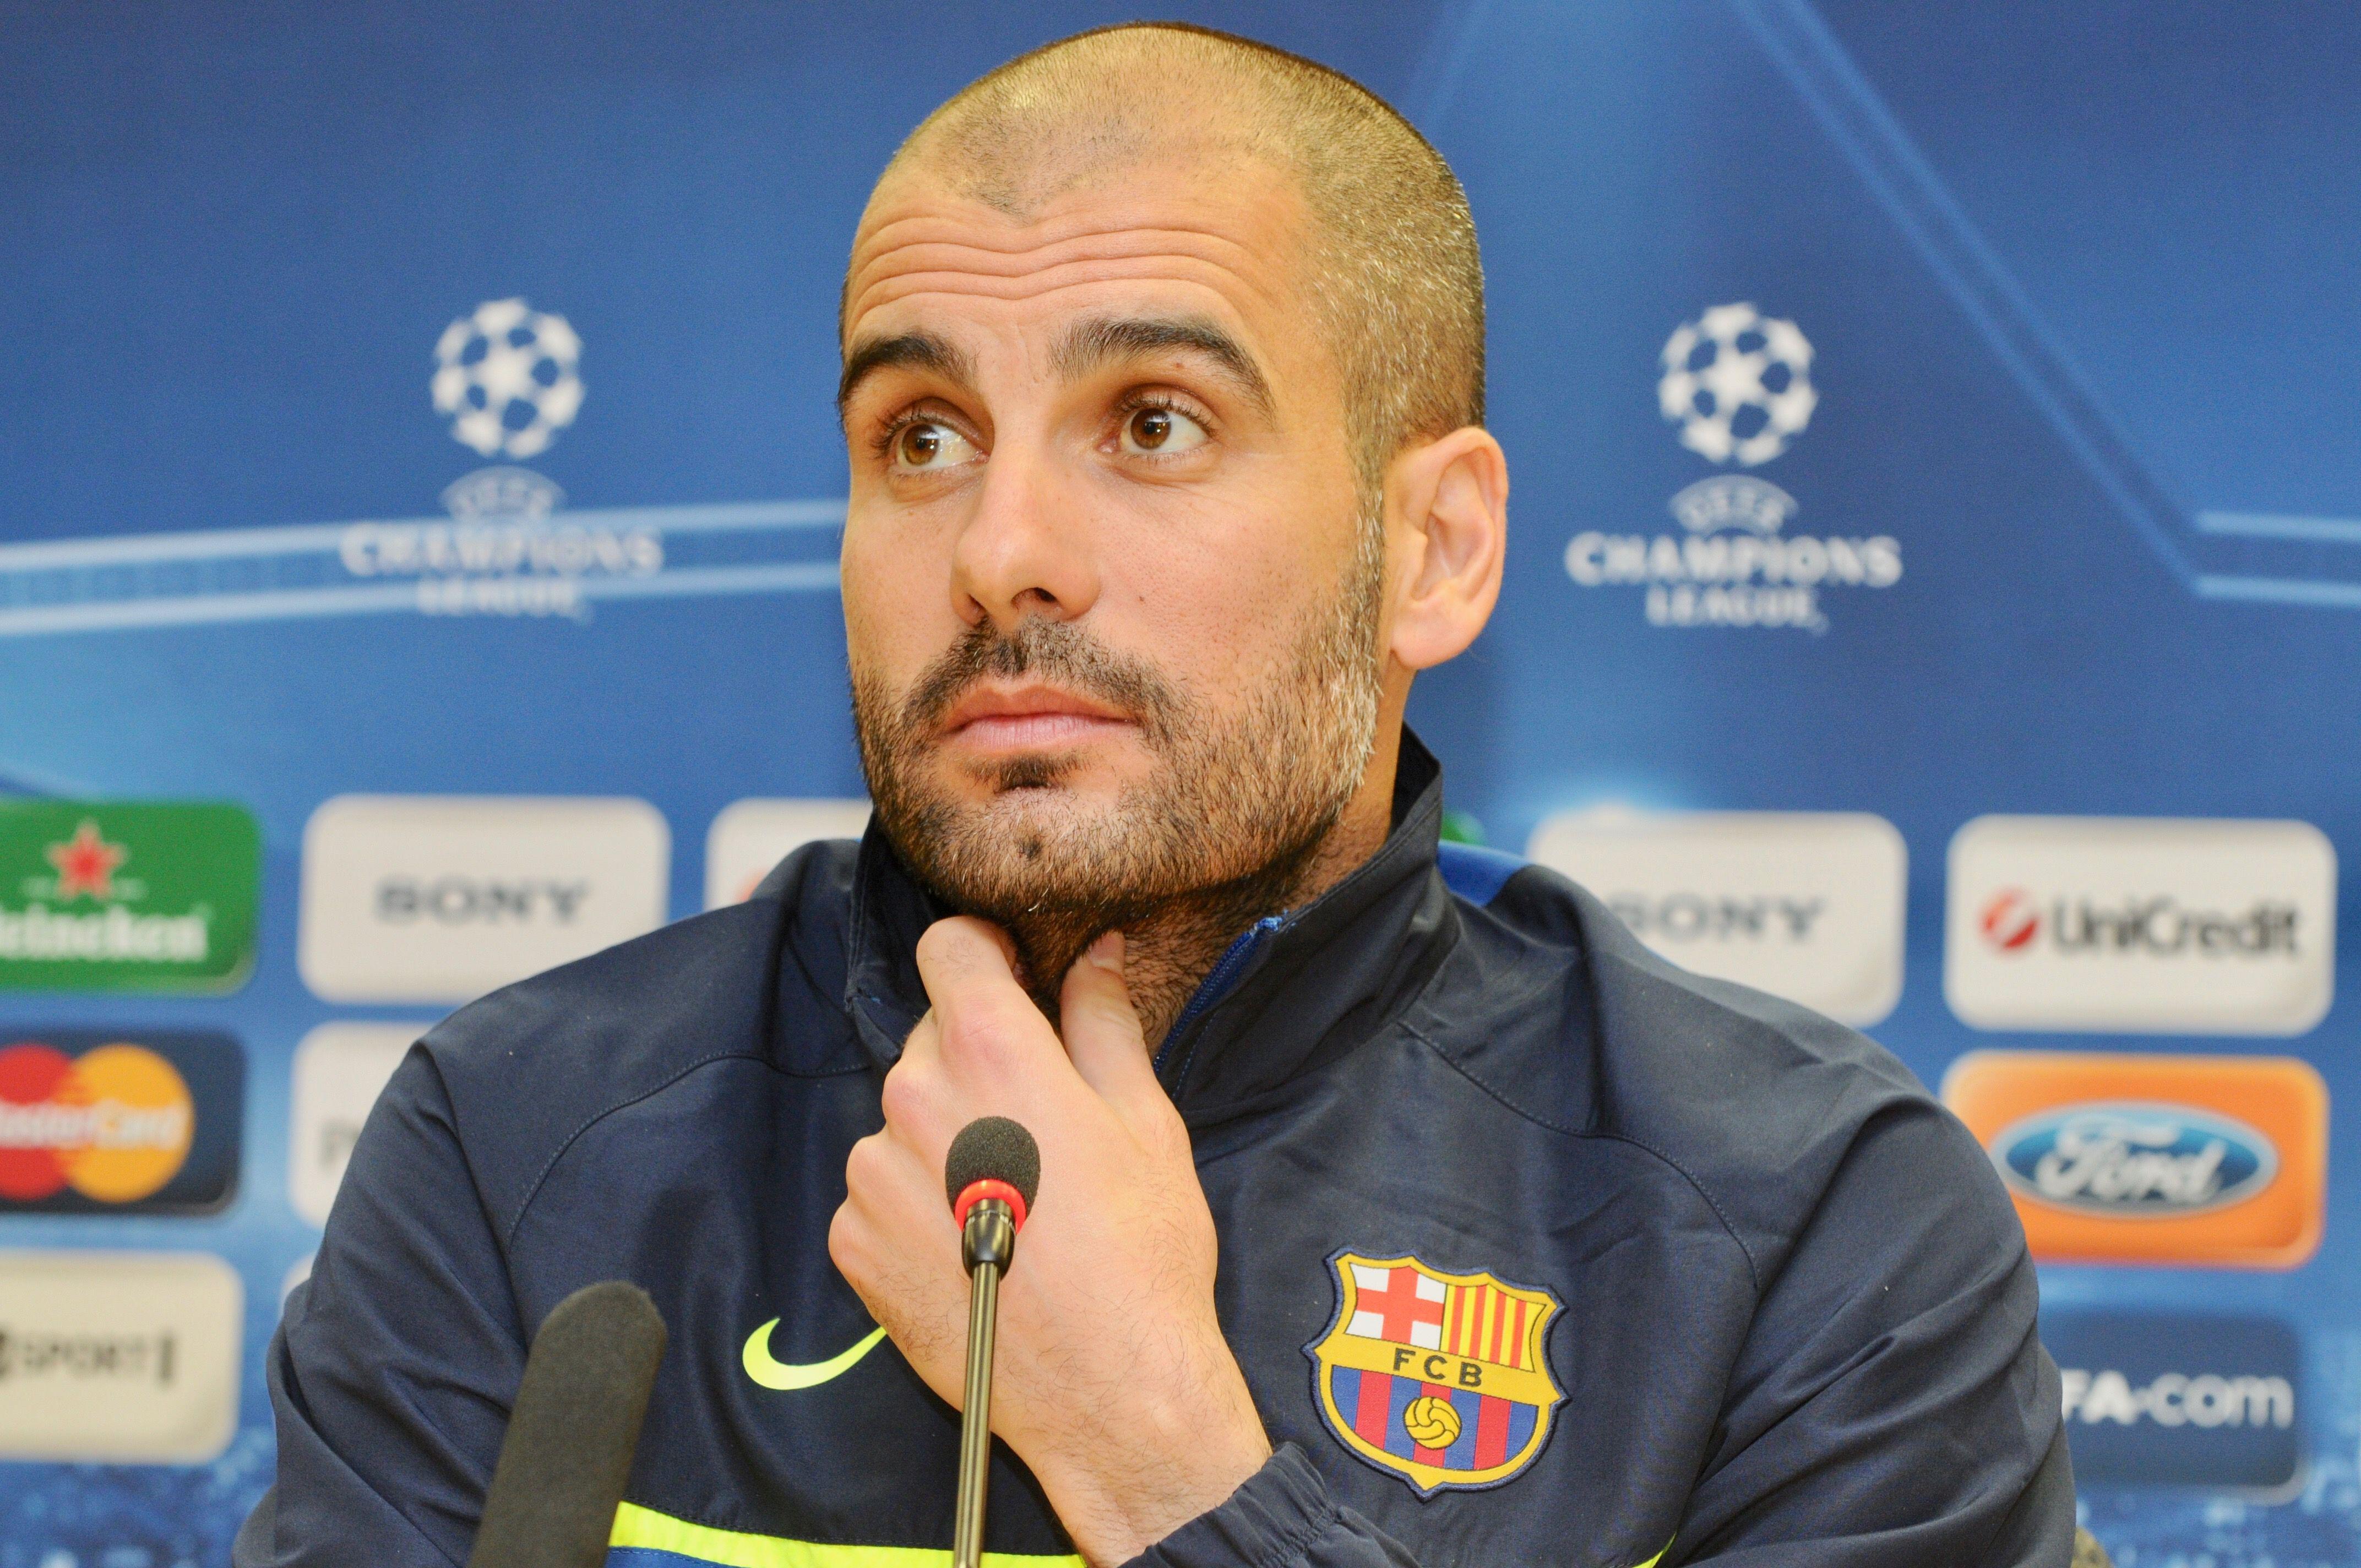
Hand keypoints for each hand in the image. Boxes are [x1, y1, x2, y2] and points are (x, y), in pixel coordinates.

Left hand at [829, 919, 1270, 1564]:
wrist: (1111, 1394)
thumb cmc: (1144, 1255)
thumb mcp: (1147, 1122)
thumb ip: (1103, 1023)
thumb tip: (1095, 954)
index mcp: (993, 1054)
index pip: (948, 948)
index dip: (981, 955)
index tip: (1010, 982)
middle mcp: (917, 1100)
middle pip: (929, 1036)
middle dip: (975, 1057)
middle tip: (1036, 1121)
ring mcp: (874, 1174)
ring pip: (901, 1115)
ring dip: (942, 1134)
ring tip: (1009, 1197)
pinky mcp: (852, 1241)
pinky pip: (875, 1188)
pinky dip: (913, 1201)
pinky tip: (971, 1242)